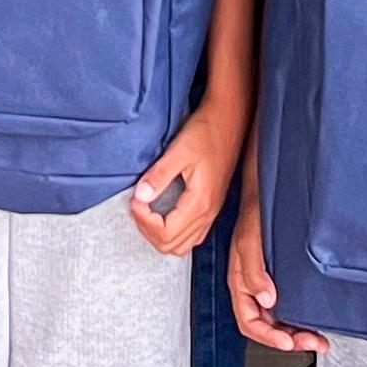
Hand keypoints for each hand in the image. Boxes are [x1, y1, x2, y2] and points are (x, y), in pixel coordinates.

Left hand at [131, 110, 235, 256]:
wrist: (230, 121)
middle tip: (137, 205)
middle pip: (172, 245)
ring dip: (160, 234)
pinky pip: (192, 235)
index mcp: (199, 202)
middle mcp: (208, 213)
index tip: (135, 199)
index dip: (143, 220)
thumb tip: (140, 196)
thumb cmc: (206, 132)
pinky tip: (163, 213)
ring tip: (147, 212)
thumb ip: (159, 175)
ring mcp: (212, 212)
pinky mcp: (212, 207)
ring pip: (182, 245)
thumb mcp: (179, 151)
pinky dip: (173, 233)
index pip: (165, 233)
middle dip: (148, 230)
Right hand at [228, 198, 323, 353]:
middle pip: (267, 325)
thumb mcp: (249, 241)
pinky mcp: (283, 278)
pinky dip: (301, 317)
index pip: (249, 321)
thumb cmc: (255, 213)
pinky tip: (315, 320)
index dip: (268, 336)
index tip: (287, 342)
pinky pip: (289, 306)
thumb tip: (265, 299)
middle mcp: (255, 287)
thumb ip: (254, 271)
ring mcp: (269, 284)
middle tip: (311, 342)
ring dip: (297, 333)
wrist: (269, 193)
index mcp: (241, 282)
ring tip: (318, 338)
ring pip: (280, 319)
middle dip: (288, 339)